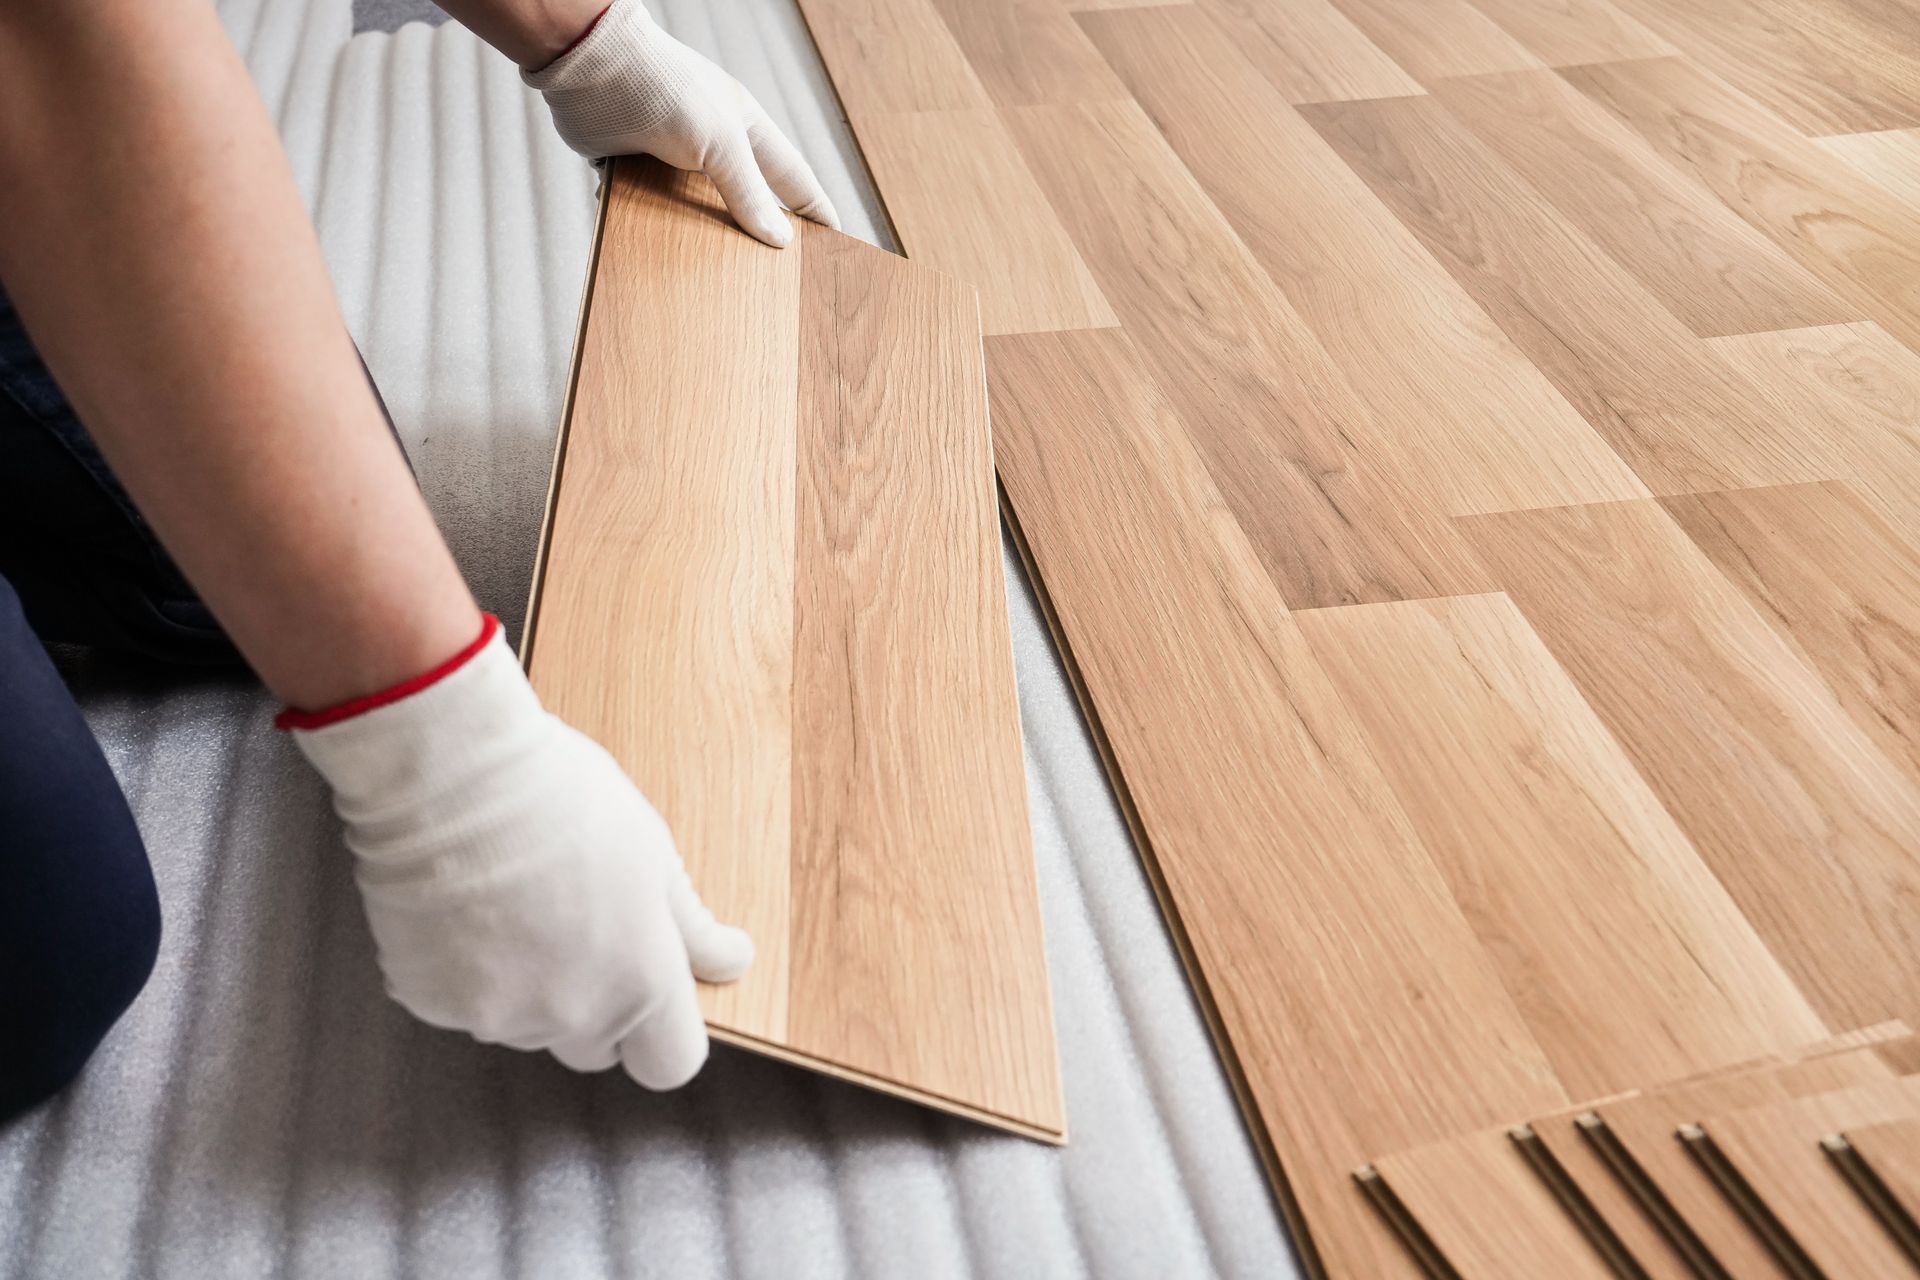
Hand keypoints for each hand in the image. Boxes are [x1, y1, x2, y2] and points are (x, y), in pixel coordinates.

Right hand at [284, 617, 751, 1087]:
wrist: (451, 776)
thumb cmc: (560, 800)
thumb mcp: (652, 853)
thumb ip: (691, 925)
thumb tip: (730, 960)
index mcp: (641, 983)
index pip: (670, 1064)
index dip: (664, 1034)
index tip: (654, 996)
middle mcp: (570, 1015)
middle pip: (593, 1047)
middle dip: (594, 1007)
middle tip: (577, 928)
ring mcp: (496, 1014)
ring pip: (524, 1024)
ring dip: (526, 986)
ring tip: (516, 903)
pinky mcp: (431, 1001)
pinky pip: (460, 1004)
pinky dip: (464, 971)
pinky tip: (467, 909)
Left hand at [523, 0, 838, 247]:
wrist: (588, 66)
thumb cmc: (662, 85)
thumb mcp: (719, 142)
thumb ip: (748, 191)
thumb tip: (779, 240)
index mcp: (743, 128)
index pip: (792, 175)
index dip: (813, 206)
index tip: (833, 238)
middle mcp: (710, 143)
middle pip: (745, 198)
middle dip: (758, 232)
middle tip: (775, 276)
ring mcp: (670, 155)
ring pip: (695, 209)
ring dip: (699, 238)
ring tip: (713, 278)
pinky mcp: (631, 166)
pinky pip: (647, 209)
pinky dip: (650, 228)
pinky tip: (654, 253)